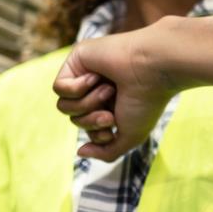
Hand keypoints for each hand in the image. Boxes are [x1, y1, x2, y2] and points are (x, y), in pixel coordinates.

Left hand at [53, 24, 176, 161]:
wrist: (153, 70)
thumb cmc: (147, 101)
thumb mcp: (130, 136)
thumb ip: (107, 151)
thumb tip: (80, 152)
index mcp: (111, 103)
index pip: (87, 127)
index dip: (96, 133)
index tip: (113, 130)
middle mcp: (98, 88)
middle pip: (74, 118)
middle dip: (91, 121)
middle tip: (110, 114)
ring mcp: (87, 72)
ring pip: (64, 105)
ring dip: (87, 104)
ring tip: (108, 90)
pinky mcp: (77, 59)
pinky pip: (59, 87)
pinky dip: (76, 89)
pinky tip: (97, 77)